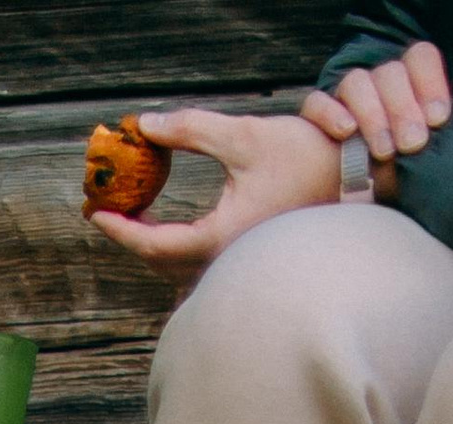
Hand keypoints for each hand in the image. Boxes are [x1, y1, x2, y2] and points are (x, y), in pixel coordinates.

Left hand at [85, 107, 348, 267]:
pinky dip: (175, 246)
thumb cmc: (308, 161)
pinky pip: (197, 266)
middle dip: (129, 235)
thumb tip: (145, 124)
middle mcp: (225, 264)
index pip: (152, 244)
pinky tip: (168, 224)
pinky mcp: (246, 263)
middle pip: (158, 261)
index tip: (95, 211)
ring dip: (151, 243)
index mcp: (220, 240)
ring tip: (133, 211)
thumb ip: (192, 130)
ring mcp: (237, 268)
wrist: (357, 184)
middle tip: (105, 207)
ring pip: (177, 269)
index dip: (119, 228)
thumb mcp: (245, 136)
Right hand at [302, 43, 452, 164]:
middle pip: (390, 73)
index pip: (421, 58)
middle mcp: (378, 83)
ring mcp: (345, 97)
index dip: (431, 84)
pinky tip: (347, 133)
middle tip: (412, 144)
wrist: (356, 197)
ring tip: (383, 151)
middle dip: (404, 108)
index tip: (438, 120)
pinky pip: (317, 102)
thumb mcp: (433, 151)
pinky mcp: (316, 115)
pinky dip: (331, 113)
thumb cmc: (403, 173)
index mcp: (408, 82)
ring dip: (373, 114)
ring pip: (356, 82)